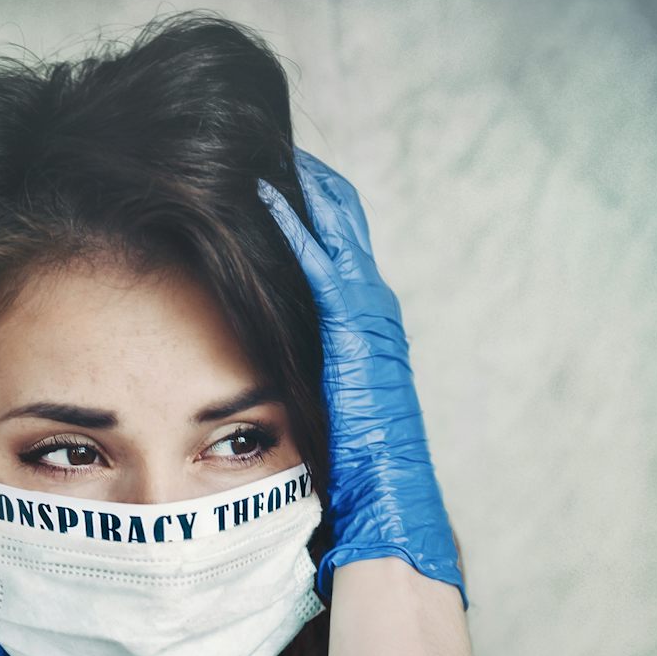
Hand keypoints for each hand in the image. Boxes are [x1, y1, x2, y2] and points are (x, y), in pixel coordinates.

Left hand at [256, 147, 468, 609]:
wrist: (389, 505)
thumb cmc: (359, 480)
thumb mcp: (334, 418)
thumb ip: (319, 391)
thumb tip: (283, 396)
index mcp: (370, 334)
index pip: (345, 258)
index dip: (320, 218)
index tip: (287, 185)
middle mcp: (376, 317)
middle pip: (347, 232)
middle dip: (316, 189)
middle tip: (279, 150)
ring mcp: (369, 322)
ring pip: (337, 235)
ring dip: (306, 193)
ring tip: (273, 155)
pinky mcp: (352, 333)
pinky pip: (319, 266)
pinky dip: (297, 227)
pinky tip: (268, 196)